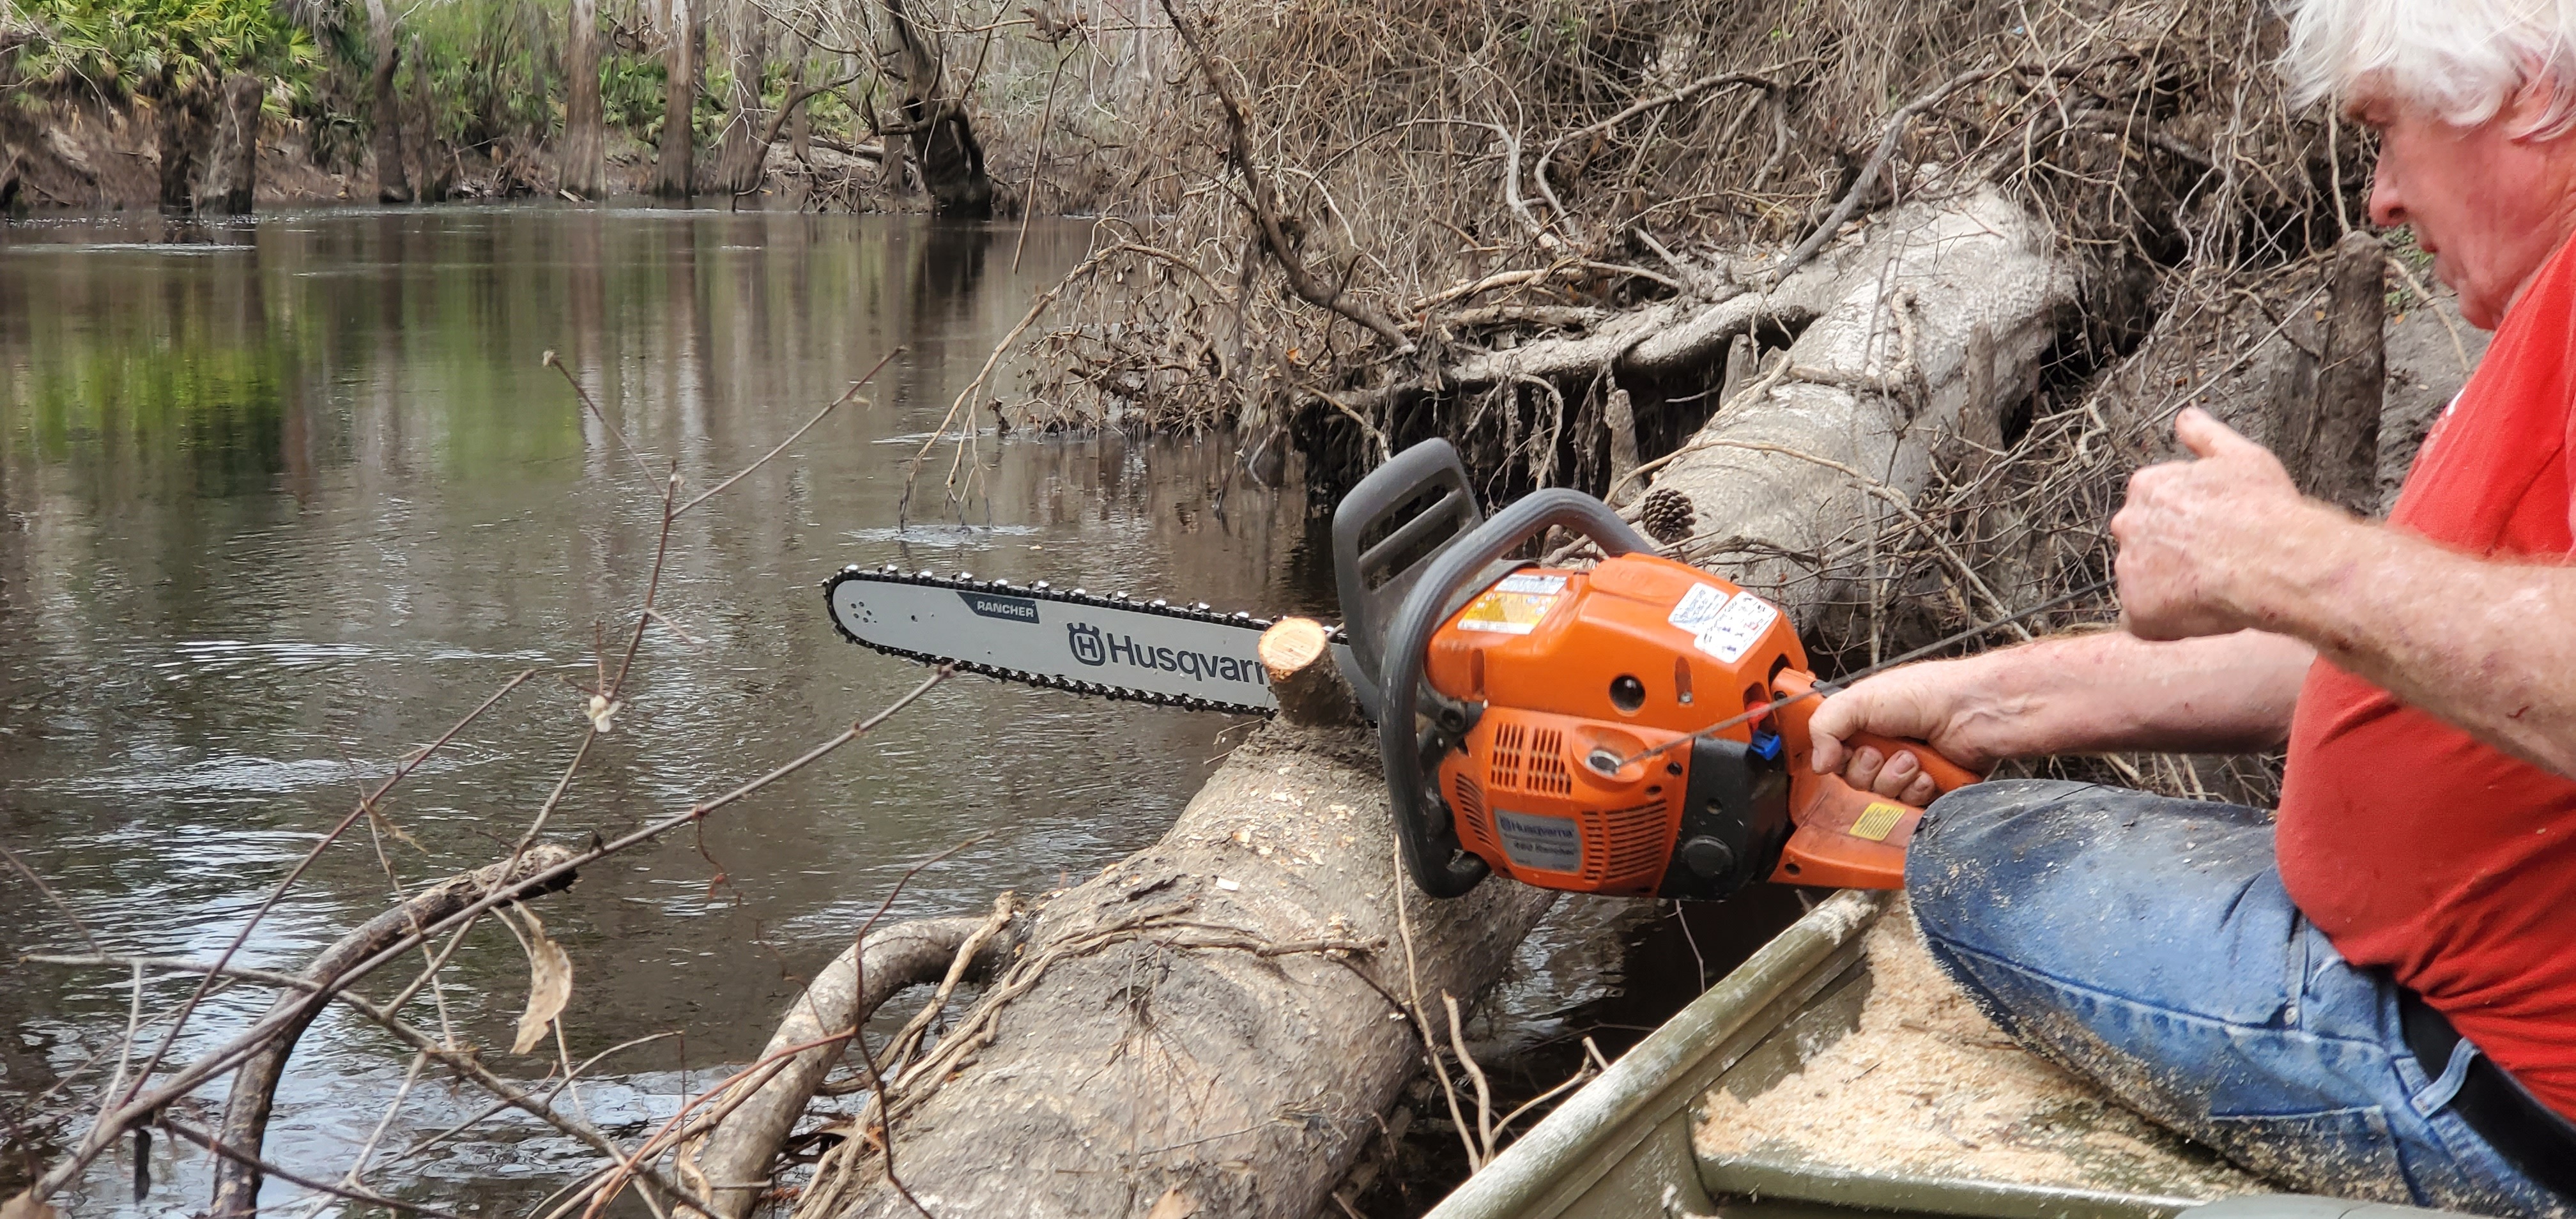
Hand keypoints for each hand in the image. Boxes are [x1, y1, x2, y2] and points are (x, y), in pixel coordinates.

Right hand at [1807, 659, 1994, 802]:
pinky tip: (1929, 773)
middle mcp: (1885, 746)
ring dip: (1896, 779)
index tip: (1847, 749)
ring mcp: (1908, 768)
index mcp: (1865, 724)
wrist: (1973, 712)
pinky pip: (1911, 805)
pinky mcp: (1930, 786)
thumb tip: (1818, 762)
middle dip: (1869, 769)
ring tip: (1913, 758)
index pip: (1835, 756)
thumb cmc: (1927, 693)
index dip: (1838, 758)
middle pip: (1856, 780)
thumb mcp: (1860, 699)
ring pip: (1883, 795)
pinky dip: (1919, 789)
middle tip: (1885, 751)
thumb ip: (1824, 724)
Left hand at [2111, 408, 2319, 639]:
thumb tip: (2184, 418)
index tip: (2214, 531)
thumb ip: (2205, 436)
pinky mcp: (2137, 609)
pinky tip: (2200, 612)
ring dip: (2170, 588)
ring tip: (2214, 588)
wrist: (2275, 561)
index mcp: (2147, 487)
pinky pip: (2144, 621)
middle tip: (2214, 563)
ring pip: (2144, 582)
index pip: (2153, 508)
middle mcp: (2128, 524)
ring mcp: (2129, 569)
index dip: (2187, 524)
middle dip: (2172, 555)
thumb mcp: (2240, 457)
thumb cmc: (2264, 510)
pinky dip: (2166, 622)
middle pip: (2144, 544)